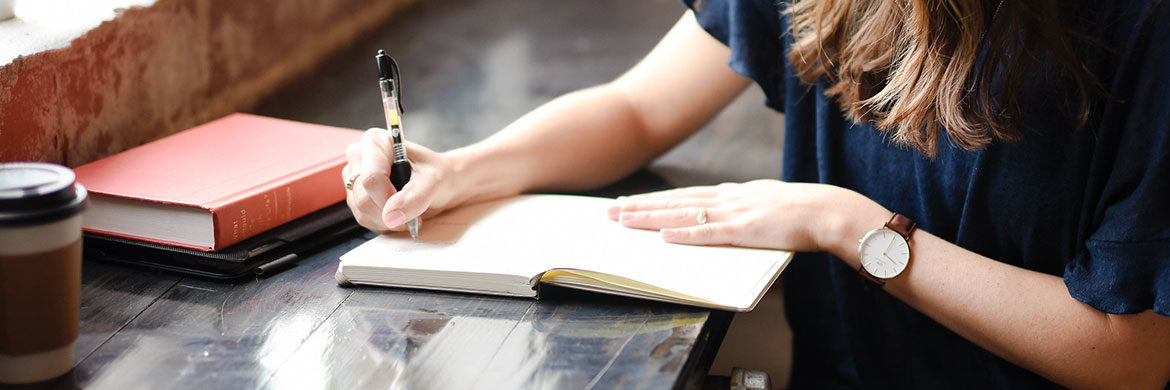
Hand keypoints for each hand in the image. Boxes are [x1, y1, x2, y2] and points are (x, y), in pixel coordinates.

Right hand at [342, 128, 457, 233]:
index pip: (371, 178)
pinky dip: (384, 223)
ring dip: (388, 220)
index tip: (408, 206)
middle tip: (414, 210)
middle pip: (363, 198)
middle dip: (390, 212)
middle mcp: (359, 156)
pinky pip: (364, 218)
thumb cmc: (438, 174)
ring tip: (408, 211)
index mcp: (375, 142)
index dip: (389, 199)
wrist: (443, 182)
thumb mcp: (435, 181)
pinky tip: (398, 214)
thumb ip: (416, 197)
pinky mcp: (355, 196)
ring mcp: (354, 177)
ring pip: (362, 211)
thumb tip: (391, 216)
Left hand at [607, 179, 874, 251]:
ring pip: (683, 214)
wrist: (830, 211)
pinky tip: (663, 235)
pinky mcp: (745, 230)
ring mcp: (735, 213)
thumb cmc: (804, 213)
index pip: (685, 195)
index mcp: (734, 194)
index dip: (655, 200)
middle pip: (675, 201)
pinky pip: (709, 233)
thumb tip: (726, 220)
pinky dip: (684, 234)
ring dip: (651, 217)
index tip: (630, 202)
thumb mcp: (767, 206)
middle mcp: (728, 199)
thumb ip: (744, 211)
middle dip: (640, 206)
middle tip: (609, 211)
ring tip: (623, 220)